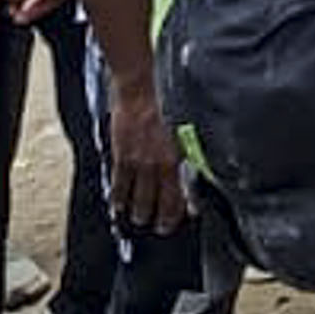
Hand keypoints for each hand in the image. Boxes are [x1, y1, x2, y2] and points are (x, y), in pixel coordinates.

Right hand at [102, 74, 192, 237]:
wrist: (140, 85)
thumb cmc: (166, 97)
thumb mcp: (187, 123)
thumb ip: (190, 146)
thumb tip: (196, 162)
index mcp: (179, 155)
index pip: (185, 190)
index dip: (188, 206)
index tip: (189, 215)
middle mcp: (160, 163)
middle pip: (162, 200)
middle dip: (163, 218)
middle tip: (162, 228)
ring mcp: (139, 162)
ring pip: (140, 198)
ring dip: (140, 212)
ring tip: (140, 220)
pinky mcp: (122, 156)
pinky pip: (120, 185)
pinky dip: (118, 199)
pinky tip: (117, 207)